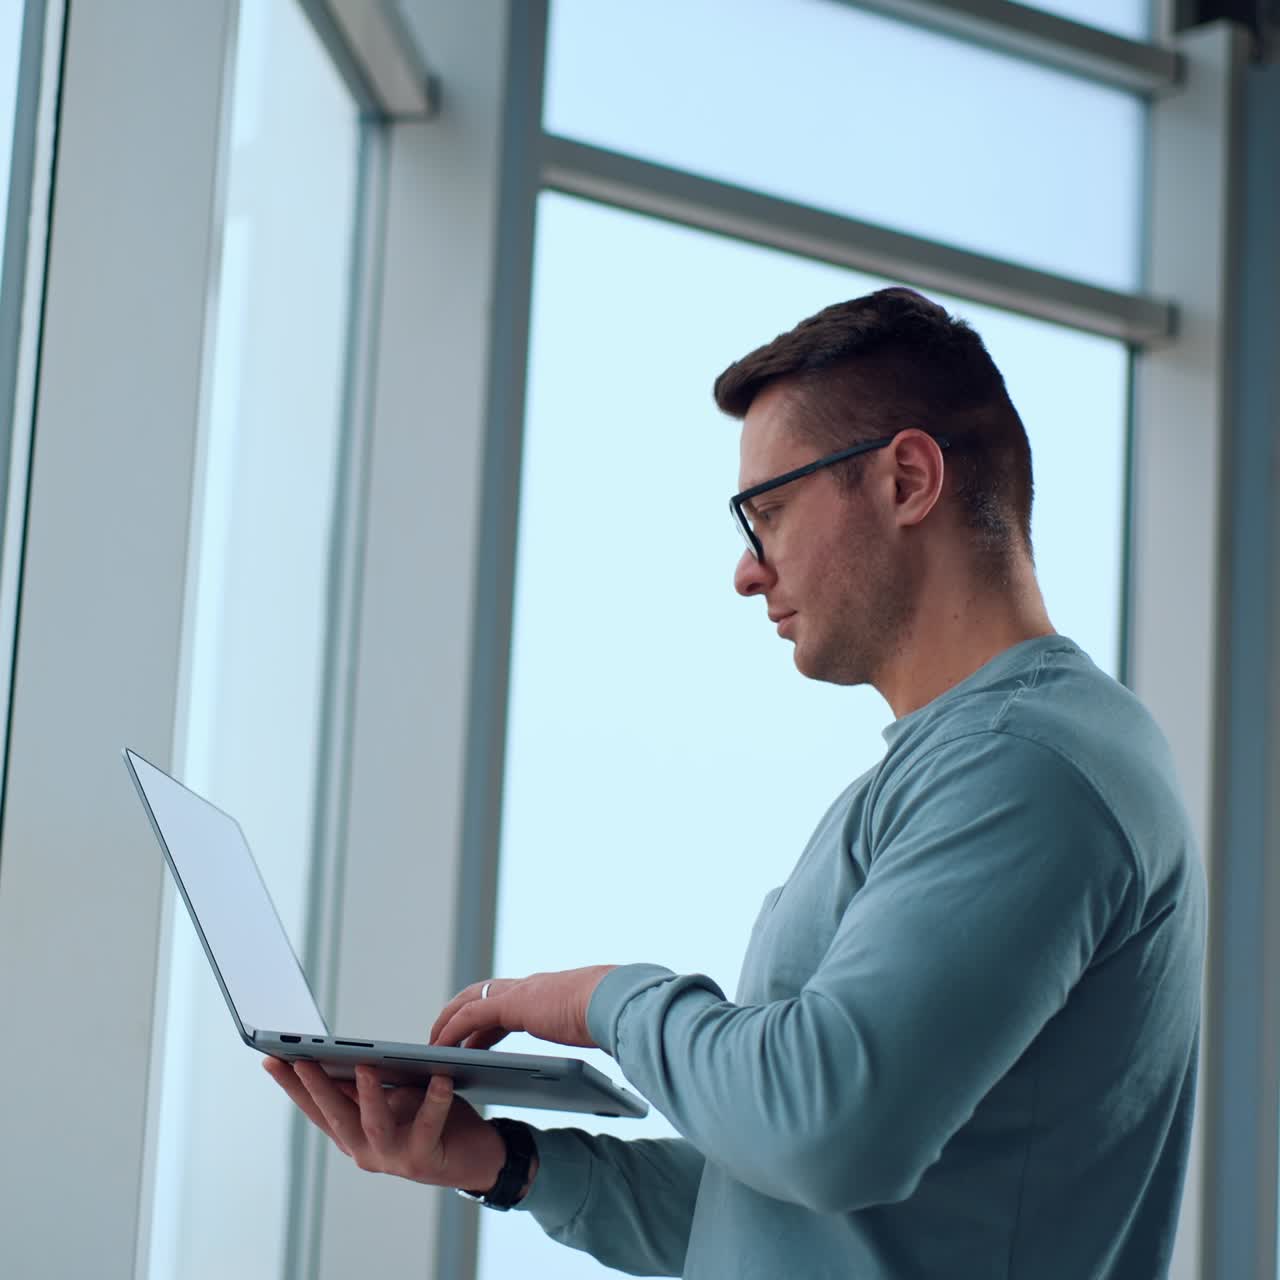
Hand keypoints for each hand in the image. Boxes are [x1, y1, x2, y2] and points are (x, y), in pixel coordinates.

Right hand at [263, 1058, 507, 1192]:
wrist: (475, 1156)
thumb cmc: (433, 1120)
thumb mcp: (395, 1098)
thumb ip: (370, 1087)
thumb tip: (348, 1058)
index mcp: (352, 1133)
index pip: (315, 1108)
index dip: (292, 1086)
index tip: (271, 1059)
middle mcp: (364, 1150)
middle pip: (334, 1116)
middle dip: (316, 1086)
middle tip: (302, 1058)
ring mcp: (391, 1158)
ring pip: (372, 1125)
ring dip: (368, 1095)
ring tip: (365, 1066)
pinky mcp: (423, 1160)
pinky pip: (426, 1126)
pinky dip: (433, 1101)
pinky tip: (440, 1079)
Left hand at [429, 965, 617, 1050]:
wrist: (614, 1002)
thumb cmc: (609, 1015)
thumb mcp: (590, 1021)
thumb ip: (582, 1024)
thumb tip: (596, 1032)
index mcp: (546, 991)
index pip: (506, 1000)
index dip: (486, 1016)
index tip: (474, 1035)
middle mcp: (528, 987)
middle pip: (481, 994)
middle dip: (459, 1014)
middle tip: (442, 1037)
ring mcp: (519, 992)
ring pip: (469, 1001)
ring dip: (448, 1021)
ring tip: (433, 1044)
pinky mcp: (511, 1004)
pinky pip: (470, 1016)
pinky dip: (452, 1029)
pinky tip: (440, 1046)